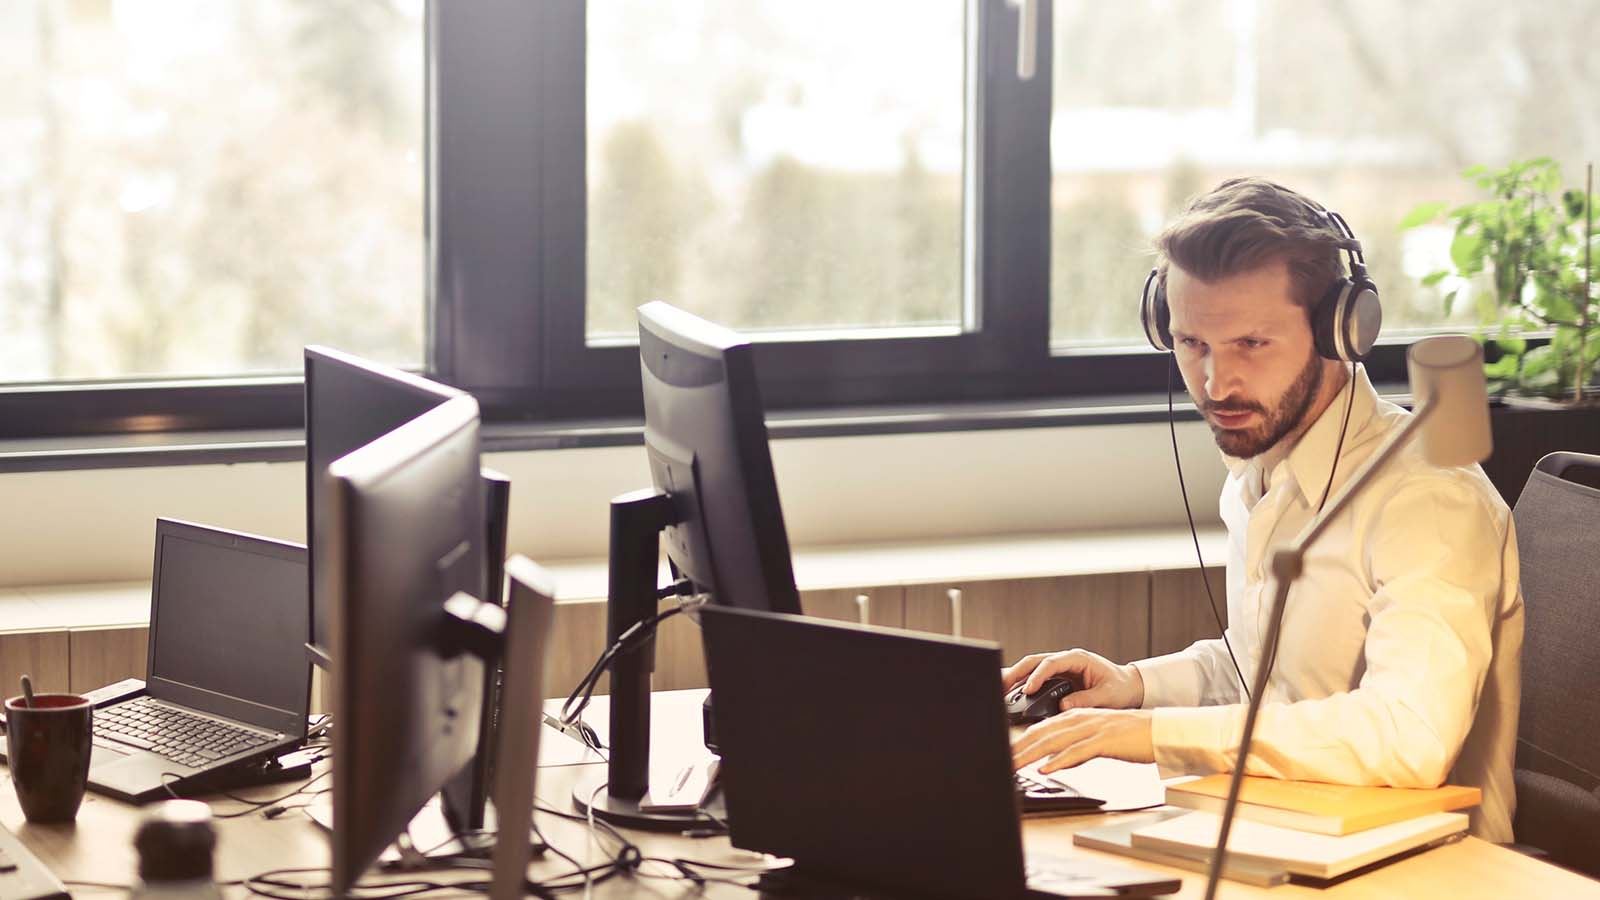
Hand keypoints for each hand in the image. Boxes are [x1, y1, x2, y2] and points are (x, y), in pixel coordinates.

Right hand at [1000, 648, 1145, 711]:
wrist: (1128, 687)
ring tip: (1000, 690)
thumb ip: (1086, 700)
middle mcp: (1065, 660)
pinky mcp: (1057, 678)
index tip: (1028, 690)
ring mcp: (1060, 668)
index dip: (1037, 676)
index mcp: (1077, 659)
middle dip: (1016, 672)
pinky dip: (1022, 685)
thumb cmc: (1120, 688)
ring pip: (1031, 668)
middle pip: (1034, 662)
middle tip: (1001, 686)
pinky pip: (1035, 678)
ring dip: (1015, 678)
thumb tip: (1063, 706)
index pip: (1051, 663)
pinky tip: (1011, 695)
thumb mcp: (1107, 696)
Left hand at [1012, 708, 1154, 773]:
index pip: (1040, 729)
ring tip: (1013, 766)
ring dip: (1030, 755)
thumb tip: (1054, 762)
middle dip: (1017, 749)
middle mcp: (1080, 719)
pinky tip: (1046, 768)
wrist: (1160, 731)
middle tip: (999, 762)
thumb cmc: (1131, 737)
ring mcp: (1092, 728)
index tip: (1004, 754)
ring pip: (1054, 741)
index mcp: (1077, 717)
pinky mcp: (1105, 740)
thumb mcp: (1097, 740)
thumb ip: (1075, 748)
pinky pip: (1078, 751)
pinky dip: (1059, 760)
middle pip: (1041, 734)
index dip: (1020, 742)